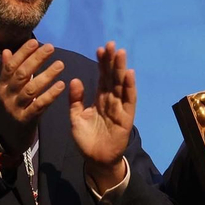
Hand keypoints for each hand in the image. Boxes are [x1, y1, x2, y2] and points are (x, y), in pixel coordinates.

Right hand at [0, 40, 65, 151]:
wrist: (2, 141)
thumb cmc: (6, 112)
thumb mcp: (2, 91)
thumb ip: (6, 72)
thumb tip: (8, 50)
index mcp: (0, 86)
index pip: (11, 66)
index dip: (23, 53)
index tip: (35, 42)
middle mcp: (6, 95)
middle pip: (21, 74)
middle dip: (36, 59)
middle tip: (51, 48)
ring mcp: (15, 108)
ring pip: (31, 89)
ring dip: (46, 75)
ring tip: (61, 64)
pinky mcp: (25, 120)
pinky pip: (38, 106)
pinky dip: (50, 95)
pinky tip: (61, 86)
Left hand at [70, 41, 134, 190]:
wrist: (95, 159)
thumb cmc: (86, 139)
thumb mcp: (75, 118)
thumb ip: (75, 100)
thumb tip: (74, 80)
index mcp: (99, 99)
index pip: (102, 77)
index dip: (102, 63)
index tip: (100, 49)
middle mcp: (111, 100)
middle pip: (113, 77)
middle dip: (113, 61)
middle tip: (112, 44)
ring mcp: (120, 108)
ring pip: (121, 85)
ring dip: (121, 69)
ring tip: (121, 53)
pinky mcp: (126, 118)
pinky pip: (129, 101)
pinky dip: (130, 88)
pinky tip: (130, 74)